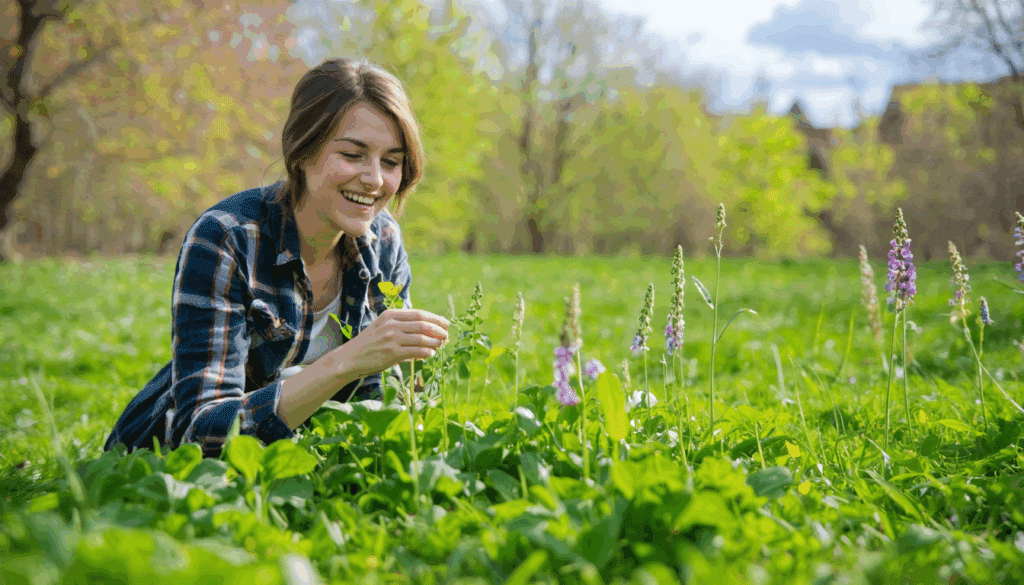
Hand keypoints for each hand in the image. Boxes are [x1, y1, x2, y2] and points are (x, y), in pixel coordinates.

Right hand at [333, 309, 448, 378]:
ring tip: (440, 345)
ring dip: (435, 342)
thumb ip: (401, 325)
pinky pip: (416, 351)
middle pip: (423, 324)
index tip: (445, 323)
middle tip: (446, 335)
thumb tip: (426, 329)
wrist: (350, 358)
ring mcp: (391, 339)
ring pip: (422, 338)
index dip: (435, 318)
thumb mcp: (383, 327)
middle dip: (438, 330)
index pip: (419, 314)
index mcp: (390, 315)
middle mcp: (391, 325)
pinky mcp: (392, 353)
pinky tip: (431, 354)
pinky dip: (427, 352)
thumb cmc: (369, 343)